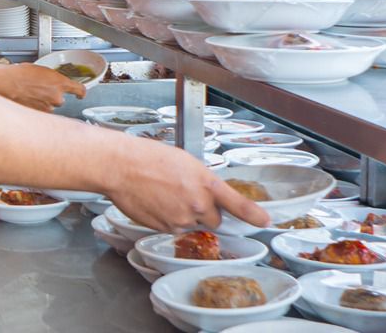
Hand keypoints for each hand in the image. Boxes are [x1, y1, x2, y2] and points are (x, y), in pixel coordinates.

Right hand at [0, 63, 85, 110]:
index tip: (81, 94)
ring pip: (50, 107)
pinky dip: (36, 108)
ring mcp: (48, 108)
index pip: (80, 90)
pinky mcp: (38, 116)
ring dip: (43, 102)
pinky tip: (27, 101)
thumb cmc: (18, 75)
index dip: (81, 93)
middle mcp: (56, 98)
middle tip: (40, 90)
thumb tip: (54, 81)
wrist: (5, 84)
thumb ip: (52, 78)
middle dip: (52, 96)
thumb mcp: (40, 70)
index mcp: (60, 83)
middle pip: (61, 99)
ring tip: (30, 94)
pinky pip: (41, 113)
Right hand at [108, 139, 269, 232]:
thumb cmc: (147, 157)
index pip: (237, 203)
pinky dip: (168, 219)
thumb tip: (205, 193)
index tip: (265, 221)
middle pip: (214, 218)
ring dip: (185, 214)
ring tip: (164, 195)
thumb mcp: (183, 161)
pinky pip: (175, 228)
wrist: (120, 166)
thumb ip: (200, 180)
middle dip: (205, 211)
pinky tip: (155, 202)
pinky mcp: (166, 228)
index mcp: (204, 181)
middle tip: (186, 195)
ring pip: (193, 224)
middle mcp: (197, 203)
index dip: (253, 215)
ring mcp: (181, 218)